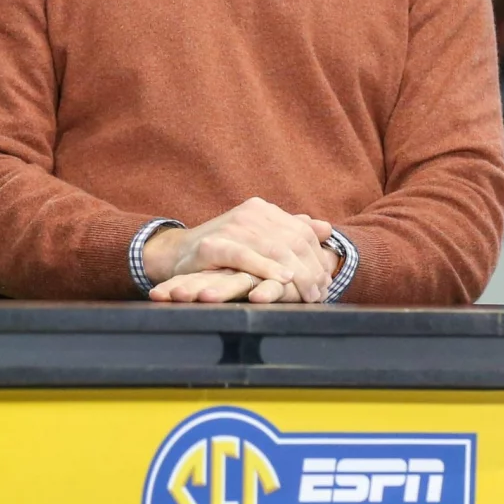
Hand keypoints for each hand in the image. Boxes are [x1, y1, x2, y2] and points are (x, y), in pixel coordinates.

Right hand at [142, 198, 335, 302]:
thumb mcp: (259, 238)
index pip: (302, 232)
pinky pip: (244, 256)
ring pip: (275, 248)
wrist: (177, 253)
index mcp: (262, 209)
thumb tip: (325, 228)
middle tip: (320, 293)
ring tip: (308, 293)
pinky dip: (266, 268)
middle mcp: (249, 213)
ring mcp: (230, 227)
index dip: (317, 258)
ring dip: (296, 274)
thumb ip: (290, 231)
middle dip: (311, 270)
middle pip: (293, 241)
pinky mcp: (211, 245)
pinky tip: (282, 280)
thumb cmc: (222, 249)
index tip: (326, 282)